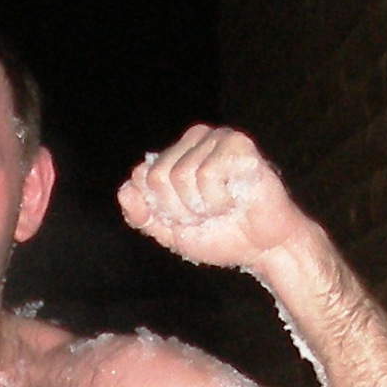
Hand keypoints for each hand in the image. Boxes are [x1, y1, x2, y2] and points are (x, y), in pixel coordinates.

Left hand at [118, 126, 302, 270]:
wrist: (262, 248)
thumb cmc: (221, 236)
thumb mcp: (171, 232)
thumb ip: (143, 215)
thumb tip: (124, 191)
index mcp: (176, 154)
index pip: (141, 177)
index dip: (161, 210)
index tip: (185, 218)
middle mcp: (195, 139)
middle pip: (157, 177)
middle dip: (179, 210)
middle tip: (206, 214)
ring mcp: (217, 138)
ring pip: (181, 176)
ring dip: (201, 206)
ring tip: (222, 208)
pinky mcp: (238, 144)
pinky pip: (207, 175)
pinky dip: (218, 199)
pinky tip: (235, 199)